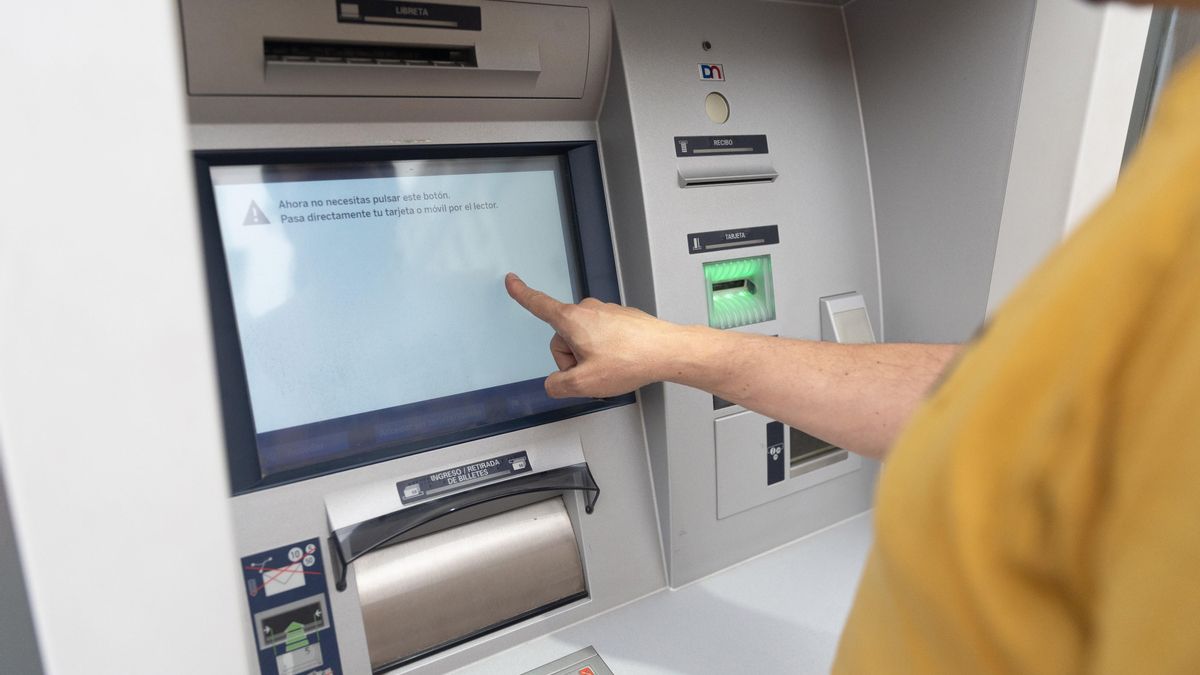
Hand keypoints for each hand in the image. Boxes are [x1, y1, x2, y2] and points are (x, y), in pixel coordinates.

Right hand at [505, 273, 680, 397]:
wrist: (667, 351)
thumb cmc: (629, 361)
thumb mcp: (584, 383)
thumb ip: (558, 385)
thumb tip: (554, 383)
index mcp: (571, 320)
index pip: (539, 304)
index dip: (522, 294)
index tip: (511, 280)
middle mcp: (587, 309)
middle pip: (563, 338)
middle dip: (572, 359)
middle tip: (593, 373)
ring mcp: (606, 312)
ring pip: (584, 339)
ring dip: (591, 357)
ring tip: (613, 367)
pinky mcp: (621, 318)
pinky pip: (602, 338)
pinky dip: (607, 352)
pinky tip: (622, 361)